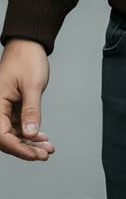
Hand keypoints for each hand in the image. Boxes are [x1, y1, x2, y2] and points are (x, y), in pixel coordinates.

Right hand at [0, 39, 54, 160]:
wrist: (29, 43)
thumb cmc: (27, 59)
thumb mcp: (32, 85)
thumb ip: (31, 110)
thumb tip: (29, 135)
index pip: (3, 136)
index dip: (19, 149)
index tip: (37, 155)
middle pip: (8, 138)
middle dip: (27, 148)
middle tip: (46, 154)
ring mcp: (5, 108)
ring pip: (14, 133)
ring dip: (30, 142)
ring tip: (48, 148)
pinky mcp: (13, 106)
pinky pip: (19, 124)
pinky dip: (30, 132)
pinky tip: (42, 137)